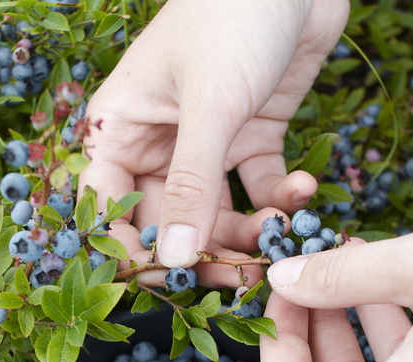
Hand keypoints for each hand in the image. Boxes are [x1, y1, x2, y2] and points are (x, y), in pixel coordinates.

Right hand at [78, 0, 347, 287]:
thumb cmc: (232, 16)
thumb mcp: (210, 105)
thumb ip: (193, 185)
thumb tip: (175, 259)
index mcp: (124, 127)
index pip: (108, 205)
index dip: (129, 250)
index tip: (165, 283)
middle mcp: (160, 141)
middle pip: (170, 221)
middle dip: (204, 253)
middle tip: (240, 278)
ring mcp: (208, 141)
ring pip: (218, 213)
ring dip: (250, 233)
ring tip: (283, 235)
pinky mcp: (252, 136)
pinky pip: (260, 187)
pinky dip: (282, 199)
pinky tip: (304, 191)